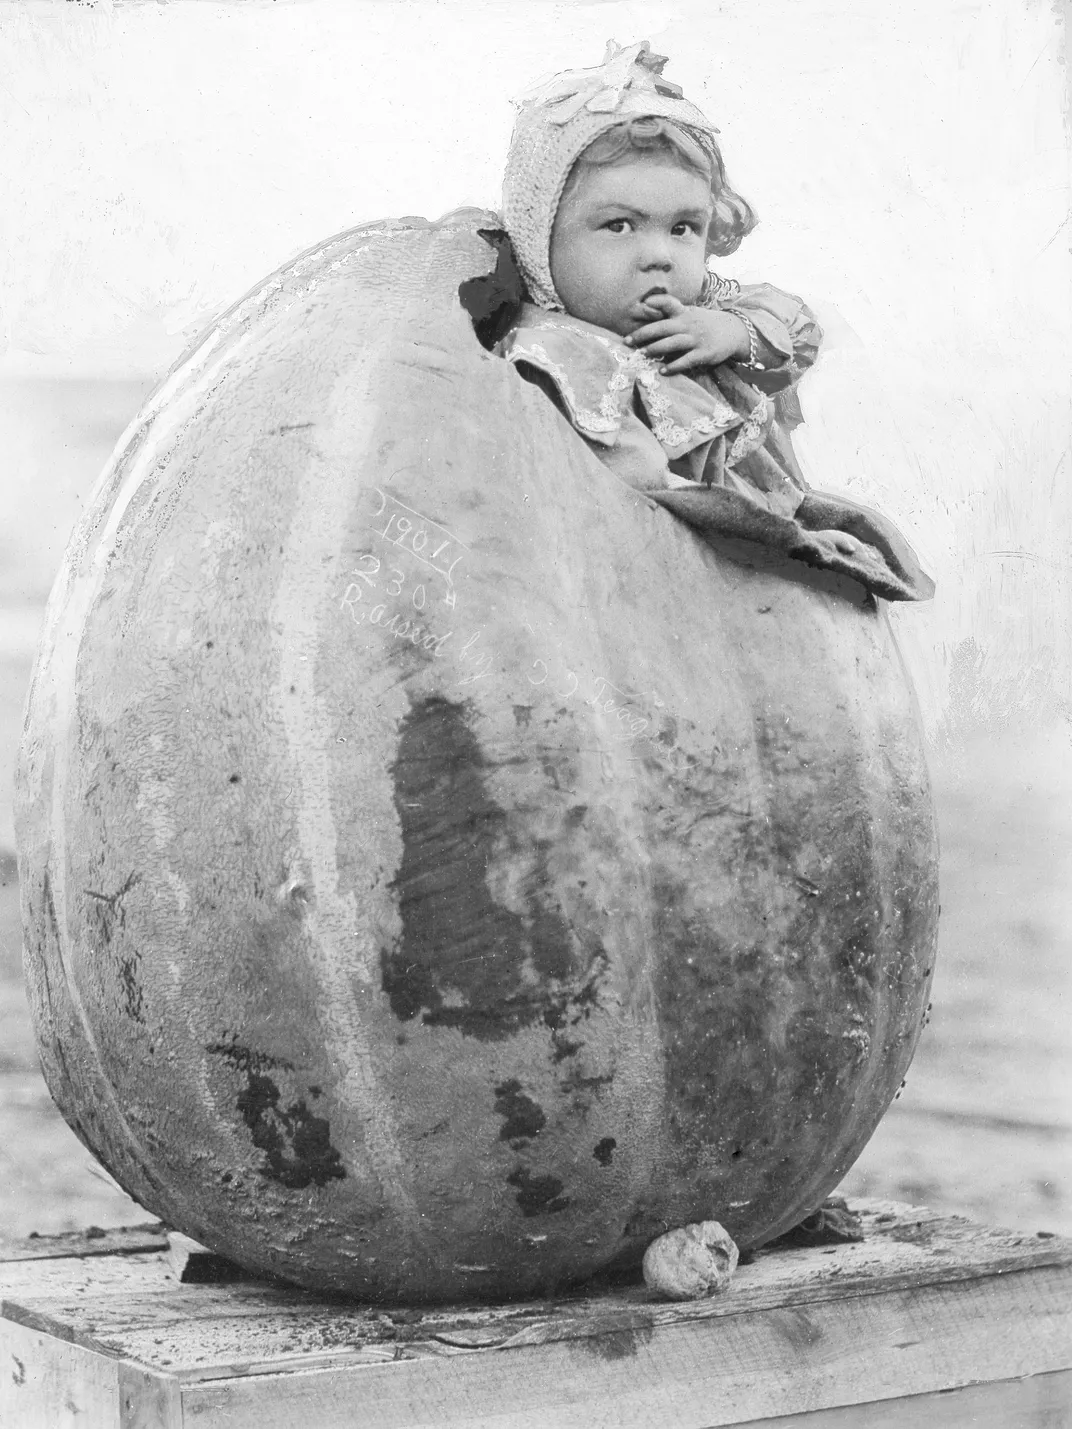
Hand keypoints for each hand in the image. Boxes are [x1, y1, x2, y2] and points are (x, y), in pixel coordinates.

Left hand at [625, 294, 749, 372]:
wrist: (734, 331)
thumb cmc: (706, 323)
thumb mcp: (691, 313)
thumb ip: (673, 312)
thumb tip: (649, 308)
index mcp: (684, 313)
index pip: (668, 303)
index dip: (655, 302)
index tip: (641, 305)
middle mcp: (688, 324)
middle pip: (662, 327)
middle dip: (643, 334)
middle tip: (627, 341)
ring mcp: (696, 339)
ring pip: (672, 343)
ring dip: (655, 349)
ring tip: (640, 355)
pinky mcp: (704, 353)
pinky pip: (686, 360)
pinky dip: (674, 366)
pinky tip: (662, 371)